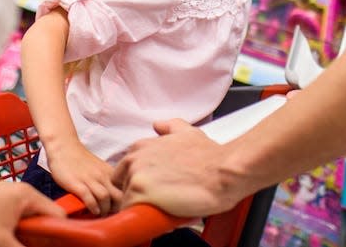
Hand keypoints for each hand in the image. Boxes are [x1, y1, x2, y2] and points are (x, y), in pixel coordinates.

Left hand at [0, 182, 65, 246]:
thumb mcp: (4, 242)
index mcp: (26, 193)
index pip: (55, 212)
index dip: (58, 230)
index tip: (58, 244)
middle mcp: (17, 189)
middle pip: (39, 214)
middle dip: (37, 232)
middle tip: (31, 244)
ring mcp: (4, 192)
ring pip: (24, 214)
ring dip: (23, 230)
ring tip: (12, 240)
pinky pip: (12, 212)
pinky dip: (11, 225)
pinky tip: (3, 235)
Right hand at [47, 139, 122, 215]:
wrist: (64, 147)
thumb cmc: (81, 160)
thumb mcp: (99, 168)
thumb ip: (106, 181)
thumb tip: (112, 199)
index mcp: (109, 173)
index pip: (125, 190)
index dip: (124, 202)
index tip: (119, 209)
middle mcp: (102, 176)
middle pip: (118, 196)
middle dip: (116, 209)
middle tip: (111, 215)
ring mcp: (90, 179)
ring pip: (105, 197)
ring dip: (104, 210)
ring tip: (101, 215)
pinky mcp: (77, 183)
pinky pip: (88, 197)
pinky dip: (92, 207)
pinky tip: (92, 210)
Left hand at [113, 119, 243, 218]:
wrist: (222, 172)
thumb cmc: (209, 157)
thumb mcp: (187, 133)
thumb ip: (169, 127)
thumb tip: (159, 125)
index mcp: (142, 147)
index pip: (125, 172)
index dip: (140, 184)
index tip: (153, 190)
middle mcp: (135, 158)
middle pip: (124, 187)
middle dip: (139, 196)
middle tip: (161, 200)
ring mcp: (135, 176)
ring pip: (126, 202)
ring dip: (142, 208)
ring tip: (165, 208)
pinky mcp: (139, 194)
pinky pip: (130, 215)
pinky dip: (142, 220)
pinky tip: (160, 216)